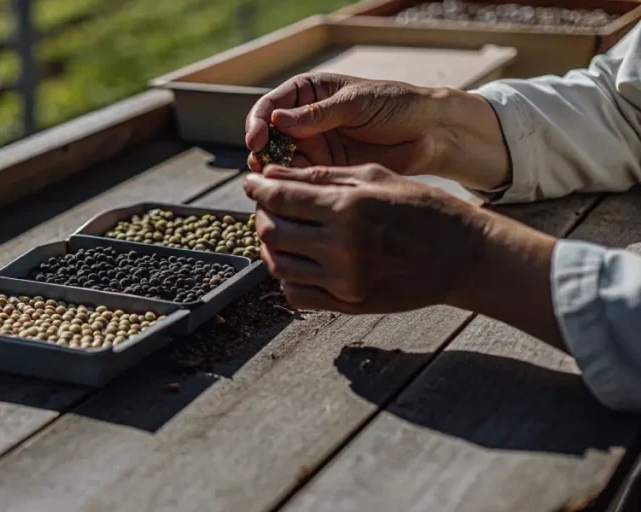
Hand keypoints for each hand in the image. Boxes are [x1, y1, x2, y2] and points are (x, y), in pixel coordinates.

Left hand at [243, 164, 562, 349]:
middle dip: (262, 215)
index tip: (252, 183)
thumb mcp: (375, 178)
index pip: (280, 198)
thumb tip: (272, 173)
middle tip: (268, 206)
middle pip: (273, 233)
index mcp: (349, 209)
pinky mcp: (349, 304)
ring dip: (270, 248)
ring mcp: (345, 281)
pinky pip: (296, 295)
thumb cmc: (421, 208)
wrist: (463, 256)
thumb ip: (322, 176)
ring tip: (280, 232)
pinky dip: (287, 277)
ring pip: (278, 266)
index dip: (258, 189)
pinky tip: (298, 260)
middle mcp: (342, 248)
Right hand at [244, 73, 510, 191]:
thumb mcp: (356, 104)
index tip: (257, 139)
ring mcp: (314, 146)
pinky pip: (300, 179)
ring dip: (272, 172)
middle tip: (260, 167)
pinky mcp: (326, 171)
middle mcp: (305, 120)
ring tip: (271, 183)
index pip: (270, 106)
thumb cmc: (397, 106)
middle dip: (261, 151)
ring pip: (280, 161)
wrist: (430, 132)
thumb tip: (278, 120)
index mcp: (309, 94)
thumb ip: (318, 114)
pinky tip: (289, 194)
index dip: (258, 122)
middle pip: (269, 137)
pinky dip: (291, 186)